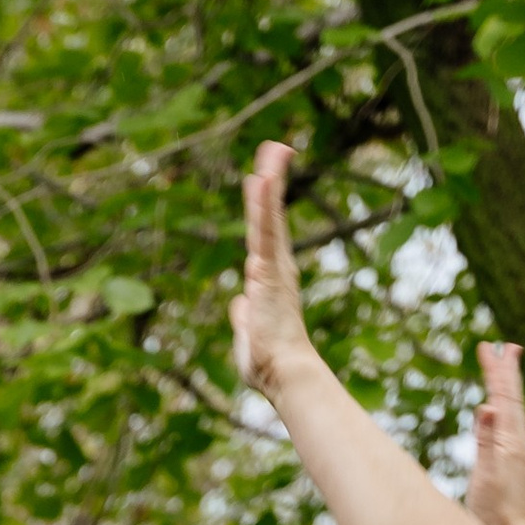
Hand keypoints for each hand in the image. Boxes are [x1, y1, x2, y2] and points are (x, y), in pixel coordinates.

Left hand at [232, 138, 314, 400]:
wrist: (285, 376)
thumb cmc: (269, 362)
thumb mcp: (248, 333)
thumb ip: (243, 316)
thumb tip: (239, 305)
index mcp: (269, 277)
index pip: (264, 233)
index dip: (264, 204)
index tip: (264, 176)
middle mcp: (275, 267)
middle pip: (270, 216)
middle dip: (273, 179)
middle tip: (277, 147)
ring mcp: (274, 268)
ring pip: (269, 218)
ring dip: (269, 184)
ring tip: (272, 153)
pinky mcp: (270, 273)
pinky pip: (265, 234)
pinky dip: (263, 207)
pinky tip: (260, 181)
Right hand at [467, 341, 524, 524]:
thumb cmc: (497, 515)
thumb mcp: (488, 476)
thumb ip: (488, 441)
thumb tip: (489, 406)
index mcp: (512, 443)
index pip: (505, 398)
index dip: (498, 372)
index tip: (492, 347)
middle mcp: (517, 445)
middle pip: (512, 400)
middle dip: (506, 372)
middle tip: (506, 346)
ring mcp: (514, 455)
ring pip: (511, 412)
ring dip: (506, 388)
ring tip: (505, 367)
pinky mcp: (507, 466)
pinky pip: (505, 428)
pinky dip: (501, 411)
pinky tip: (496, 410)